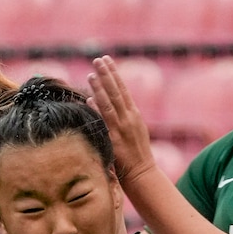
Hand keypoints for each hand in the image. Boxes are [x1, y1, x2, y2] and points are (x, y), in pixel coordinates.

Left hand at [87, 56, 156, 184]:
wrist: (142, 173)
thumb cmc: (135, 155)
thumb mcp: (132, 131)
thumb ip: (119, 116)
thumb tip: (98, 101)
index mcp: (134, 115)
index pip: (123, 90)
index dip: (114, 74)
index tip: (107, 60)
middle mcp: (129, 119)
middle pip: (117, 92)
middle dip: (108, 75)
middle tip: (98, 59)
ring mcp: (122, 129)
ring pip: (110, 104)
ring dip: (101, 88)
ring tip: (92, 74)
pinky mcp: (115, 140)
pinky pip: (105, 122)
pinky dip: (98, 109)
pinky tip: (90, 98)